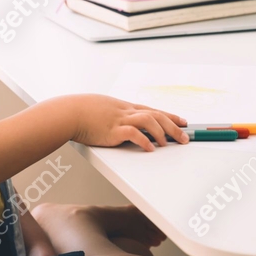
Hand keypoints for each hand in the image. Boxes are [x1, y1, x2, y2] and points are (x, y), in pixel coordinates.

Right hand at [65, 94, 187, 150]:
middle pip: (156, 115)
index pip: (153, 110)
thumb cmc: (83, 112)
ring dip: (161, 132)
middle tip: (185, 136)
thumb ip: (116, 115)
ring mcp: (120, 120)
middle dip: (173, 126)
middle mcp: (126, 112)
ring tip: (169, 143)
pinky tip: (151, 148)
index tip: (183, 121)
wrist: (69, 112)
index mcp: (125, 107)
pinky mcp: (112, 131)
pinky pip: (133, 134)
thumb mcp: (104, 108)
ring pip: (148, 121)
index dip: (170, 116)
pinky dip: (144, 140)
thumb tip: (125, 123)